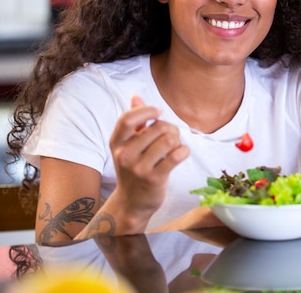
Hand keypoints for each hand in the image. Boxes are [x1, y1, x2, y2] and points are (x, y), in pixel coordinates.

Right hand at [109, 95, 188, 225]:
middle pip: (157, 127)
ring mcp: (139, 168)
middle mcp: (124, 154)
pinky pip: (176, 156)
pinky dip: (183, 151)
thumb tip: (136, 97)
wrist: (132, 203)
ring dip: (177, 141)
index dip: (147, 111)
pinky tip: (181, 154)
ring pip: (168, 140)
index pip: (128, 118)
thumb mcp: (127, 145)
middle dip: (170, 128)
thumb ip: (134, 122)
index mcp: (117, 143)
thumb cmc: (133, 168)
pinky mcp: (154, 179)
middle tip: (172, 136)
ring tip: (175, 147)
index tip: (158, 113)